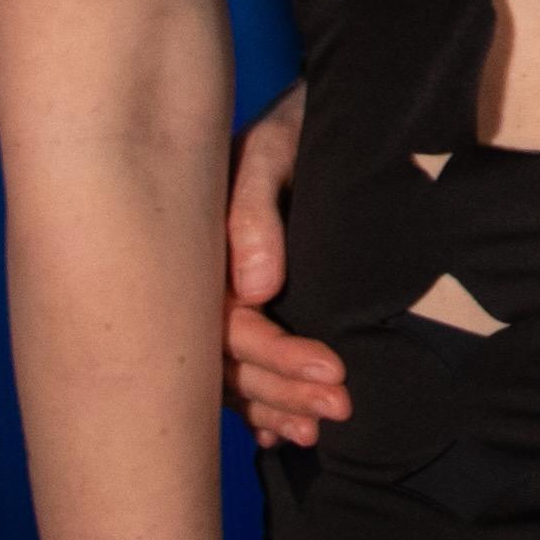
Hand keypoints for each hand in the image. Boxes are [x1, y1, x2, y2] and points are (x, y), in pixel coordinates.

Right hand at [224, 86, 349, 444]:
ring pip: (230, 375)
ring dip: (273, 406)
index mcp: (197, 252)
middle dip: (282, 392)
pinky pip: (237, 369)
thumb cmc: (300, 120)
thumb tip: (256, 291)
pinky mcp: (241, 303)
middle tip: (342, 407)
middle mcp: (201, 282)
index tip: (335, 370)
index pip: (229, 326)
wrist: (321, 108)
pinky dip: (259, 405)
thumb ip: (255, 208)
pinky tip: (283, 431)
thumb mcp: (277, 146)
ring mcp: (217, 297)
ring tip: (321, 428)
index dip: (278, 356)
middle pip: (227, 361)